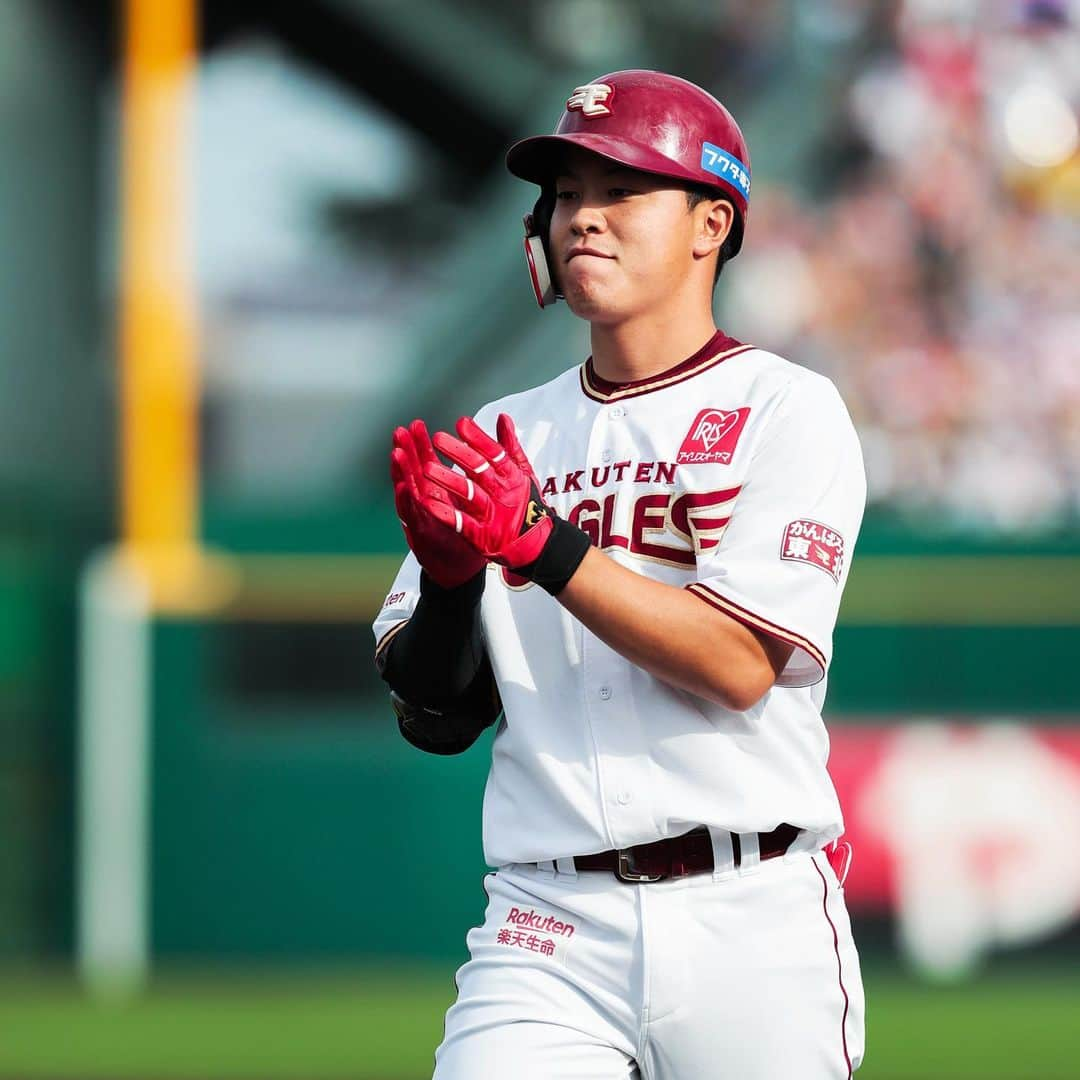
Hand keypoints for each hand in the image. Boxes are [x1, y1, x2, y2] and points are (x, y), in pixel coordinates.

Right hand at [390, 419, 485, 589]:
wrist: (466, 568)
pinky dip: (408, 504)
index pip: (426, 463)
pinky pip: (415, 519)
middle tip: (400, 432)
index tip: (416, 426)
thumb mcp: (478, 497)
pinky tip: (404, 489)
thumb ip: (480, 471)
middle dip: (406, 452)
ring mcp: (422, 519)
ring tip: (397, 454)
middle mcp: (426, 503)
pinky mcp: (424, 537)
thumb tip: (488, 445)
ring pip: (409, 493)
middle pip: (412, 474)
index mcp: (438, 492)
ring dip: (401, 473)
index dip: (420, 445)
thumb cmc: (470, 530)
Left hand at [421, 414, 553, 569]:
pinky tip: (428, 502)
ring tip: (427, 468)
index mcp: (510, 476)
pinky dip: (445, 514)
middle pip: (479, 469)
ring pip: (468, 494)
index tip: (461, 423)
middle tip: (438, 438)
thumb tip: (502, 417)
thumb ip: (509, 446)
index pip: (494, 453)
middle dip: (458, 453)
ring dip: (448, 481)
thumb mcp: (522, 473)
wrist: (536, 544)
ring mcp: (491, 515)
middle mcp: (501, 493)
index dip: (478, 438)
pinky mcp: (481, 536)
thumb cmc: (526, 504)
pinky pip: (461, 523)